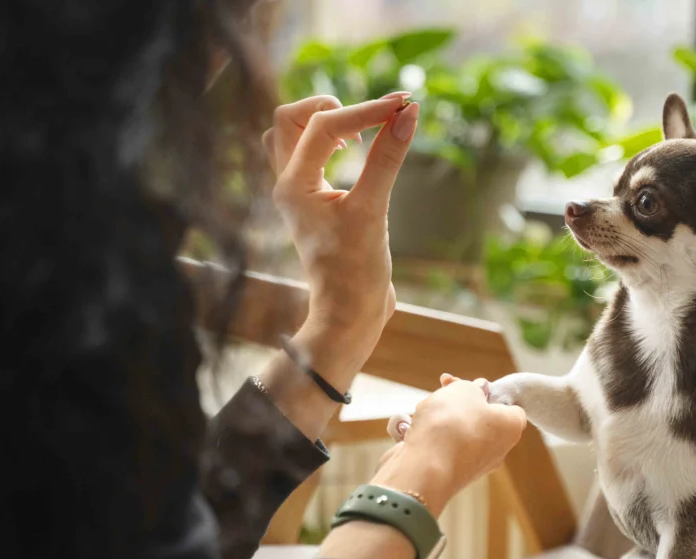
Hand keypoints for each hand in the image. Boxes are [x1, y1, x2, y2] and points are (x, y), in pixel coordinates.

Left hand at [263, 93, 418, 356]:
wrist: (349, 315)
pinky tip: (358, 151)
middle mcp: (287, 184)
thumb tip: (408, 113)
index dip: (365, 111)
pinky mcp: (313, 201)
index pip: (323, 125)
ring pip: (292, 134)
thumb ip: (387, 159)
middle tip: (371, 119)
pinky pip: (307, 154)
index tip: (404, 106)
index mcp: (292, 186)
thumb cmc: (356, 271)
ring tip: (359, 134)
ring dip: (324, 122)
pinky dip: (329, 142)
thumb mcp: (374, 211)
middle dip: (331, 107)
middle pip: (290, 118)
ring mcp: (297, 192)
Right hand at [372, 375, 527, 515]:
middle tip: (443, 390)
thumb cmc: (451, 425)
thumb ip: (472, 387)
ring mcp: (471, 465)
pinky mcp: (447, 474)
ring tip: (424, 411)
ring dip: (437, 417)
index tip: (469, 386)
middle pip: (478, 418)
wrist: (423, 467)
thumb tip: (477, 391)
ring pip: (455, 431)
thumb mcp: (464, 390)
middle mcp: (496, 450)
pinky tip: (411, 429)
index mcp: (510, 428)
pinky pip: (438, 447)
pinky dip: (425, 436)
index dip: (488, 392)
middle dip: (457, 402)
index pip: (509, 406)